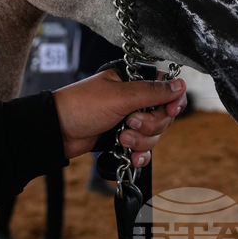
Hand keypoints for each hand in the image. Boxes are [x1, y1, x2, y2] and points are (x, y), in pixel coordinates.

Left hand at [53, 69, 186, 164]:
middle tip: (130, 123)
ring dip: (141, 141)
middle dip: (150, 125)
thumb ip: (152, 92)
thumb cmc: (82, 106)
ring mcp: (129, 120)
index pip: (166, 89)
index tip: (169, 111)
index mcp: (133, 81)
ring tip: (121, 138)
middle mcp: (134, 100)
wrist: (57, 132)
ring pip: (154, 134)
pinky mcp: (123, 138)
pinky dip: (140, 154)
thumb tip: (180, 84)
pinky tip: (132, 157)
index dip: (172, 103)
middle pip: (163, 116)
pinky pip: (143, 149)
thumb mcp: (120, 96)